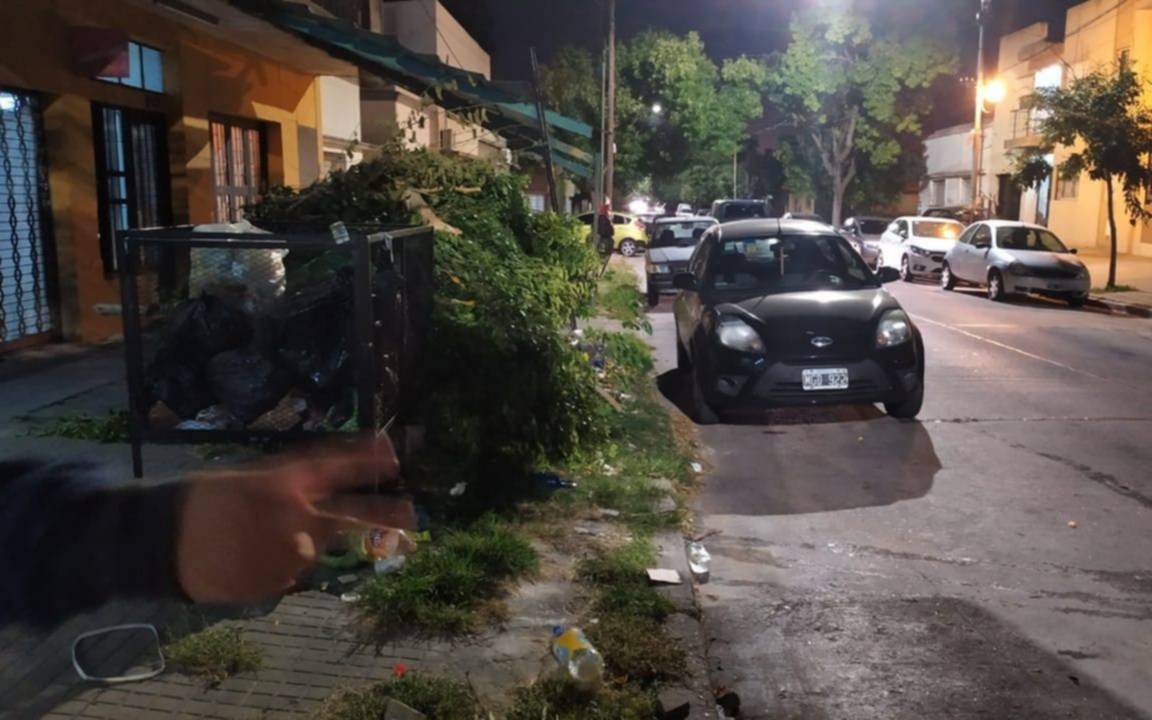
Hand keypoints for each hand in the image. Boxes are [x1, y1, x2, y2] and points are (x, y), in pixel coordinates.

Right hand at [176, 439, 414, 603]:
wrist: (159, 542)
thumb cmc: (200, 502)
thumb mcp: (247, 479)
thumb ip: (289, 486)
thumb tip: (326, 491)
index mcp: (284, 481)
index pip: (337, 465)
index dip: (369, 459)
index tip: (395, 456)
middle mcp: (296, 515)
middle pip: (354, 516)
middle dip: (388, 516)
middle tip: (413, 517)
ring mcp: (290, 552)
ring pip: (317, 548)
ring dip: (305, 543)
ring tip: (258, 538)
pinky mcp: (279, 581)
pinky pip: (292, 571)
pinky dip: (280, 564)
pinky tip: (248, 557)